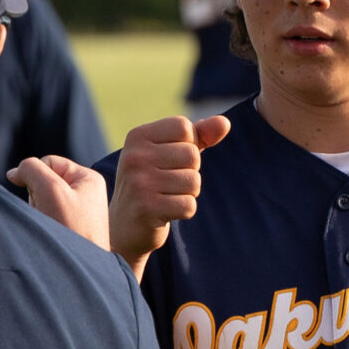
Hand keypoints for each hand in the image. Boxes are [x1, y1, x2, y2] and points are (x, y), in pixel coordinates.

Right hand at [8, 156, 110, 249]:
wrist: (79, 272)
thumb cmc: (71, 229)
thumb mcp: (50, 190)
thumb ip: (32, 170)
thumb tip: (16, 172)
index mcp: (88, 178)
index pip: (49, 162)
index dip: (33, 174)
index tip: (27, 190)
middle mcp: (86, 194)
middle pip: (46, 182)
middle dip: (36, 196)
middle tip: (45, 213)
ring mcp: (79, 213)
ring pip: (44, 201)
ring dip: (38, 211)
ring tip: (48, 227)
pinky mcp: (71, 230)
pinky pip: (46, 218)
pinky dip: (41, 224)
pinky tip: (48, 234)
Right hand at [110, 115, 230, 273]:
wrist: (124, 226)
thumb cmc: (152, 182)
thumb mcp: (170, 153)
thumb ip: (199, 135)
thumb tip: (225, 123)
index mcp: (137, 136)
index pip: (184, 127)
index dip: (188, 145)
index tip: (169, 160)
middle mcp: (134, 157)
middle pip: (192, 155)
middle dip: (189, 172)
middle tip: (167, 183)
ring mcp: (138, 183)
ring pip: (194, 181)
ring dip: (187, 193)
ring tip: (166, 197)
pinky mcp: (146, 209)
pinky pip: (189, 205)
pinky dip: (184, 211)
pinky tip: (165, 212)